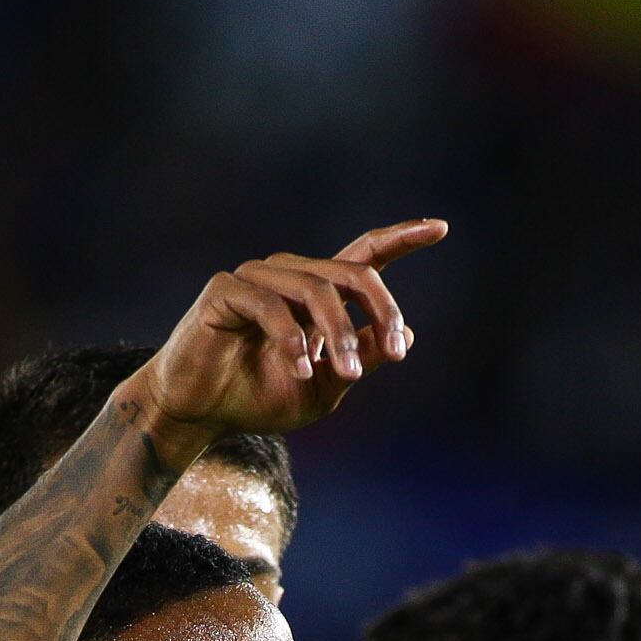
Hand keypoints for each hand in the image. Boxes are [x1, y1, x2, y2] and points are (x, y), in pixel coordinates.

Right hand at [131, 220, 444, 443]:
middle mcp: (290, 276)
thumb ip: (360, 360)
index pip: (364, 256)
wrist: (200, 413)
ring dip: (339, 333)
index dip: (402, 238)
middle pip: (352, 273)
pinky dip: (290, 338)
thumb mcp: (324, 388)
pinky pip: (269, 305)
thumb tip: (405, 336)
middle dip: (381, 311)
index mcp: (316, 294)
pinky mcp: (224, 290)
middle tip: (394, 352)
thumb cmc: (256, 397)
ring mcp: (256, 278)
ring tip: (344, 374)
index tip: (441, 227)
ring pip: (316, 289)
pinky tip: (299, 368)